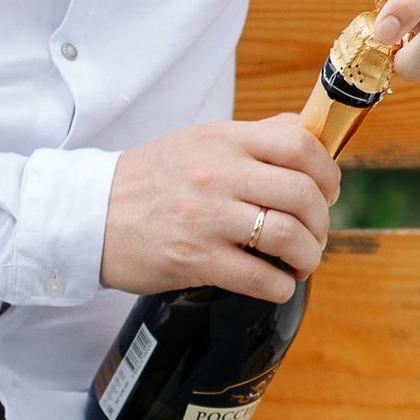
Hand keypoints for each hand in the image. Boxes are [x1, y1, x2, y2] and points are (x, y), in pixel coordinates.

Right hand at [101, 117, 341, 301]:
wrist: (91, 216)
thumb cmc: (150, 180)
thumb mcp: (199, 140)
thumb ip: (253, 136)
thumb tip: (305, 133)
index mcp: (225, 141)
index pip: (300, 145)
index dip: (328, 172)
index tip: (328, 192)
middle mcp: (218, 174)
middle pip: (303, 195)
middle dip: (322, 222)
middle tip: (315, 235)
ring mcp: (207, 218)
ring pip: (288, 237)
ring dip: (308, 257)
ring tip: (300, 263)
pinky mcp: (195, 259)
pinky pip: (259, 277)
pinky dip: (280, 286)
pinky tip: (277, 284)